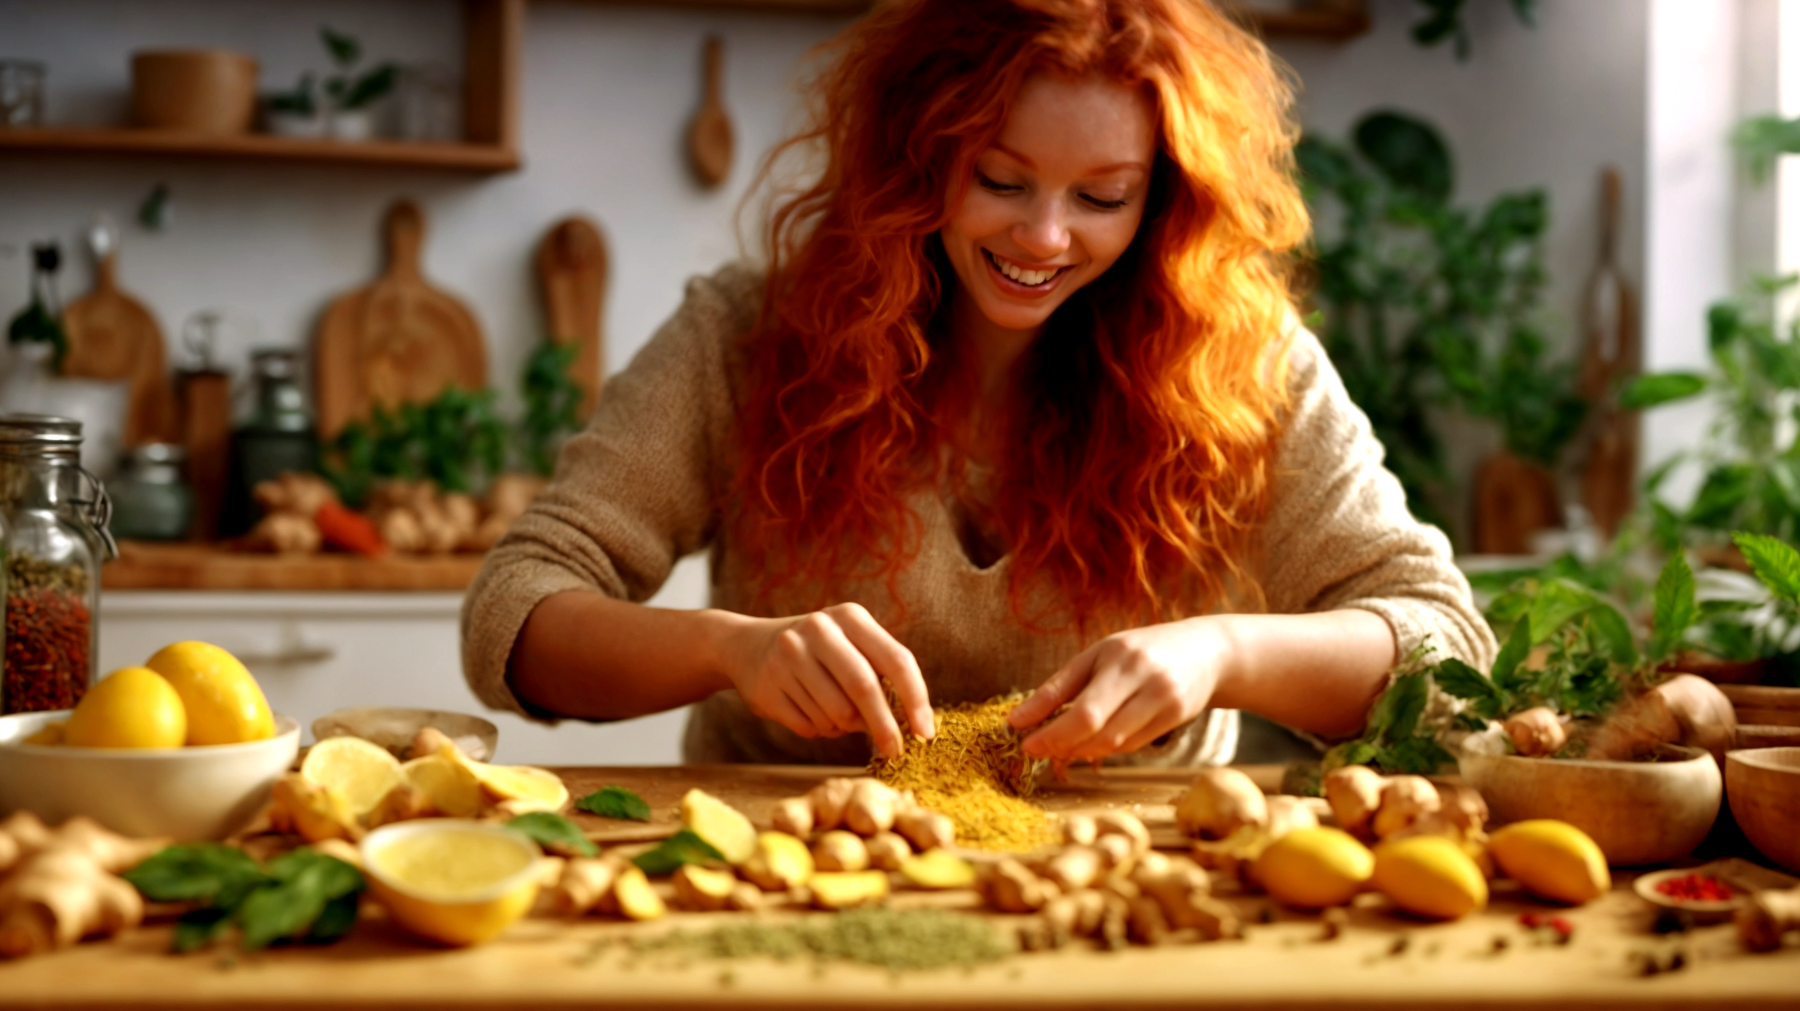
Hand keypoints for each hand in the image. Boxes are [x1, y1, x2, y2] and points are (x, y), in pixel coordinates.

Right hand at [720, 602, 933, 757]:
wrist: (746, 646)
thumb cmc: (818, 652)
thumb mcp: (850, 646)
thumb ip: (881, 675)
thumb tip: (913, 724)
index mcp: (850, 617)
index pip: (897, 660)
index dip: (916, 700)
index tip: (925, 733)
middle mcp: (819, 629)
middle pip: (864, 688)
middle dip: (884, 726)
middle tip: (894, 751)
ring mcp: (789, 655)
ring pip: (836, 713)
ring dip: (845, 727)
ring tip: (836, 715)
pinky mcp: (768, 685)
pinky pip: (809, 726)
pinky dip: (820, 730)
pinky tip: (811, 712)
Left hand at [1007, 617, 1238, 761]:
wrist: (1205, 651)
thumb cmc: (1140, 650)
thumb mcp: (1097, 656)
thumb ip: (1059, 688)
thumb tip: (1017, 720)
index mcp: (1119, 658)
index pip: (1083, 709)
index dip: (1052, 733)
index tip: (1025, 744)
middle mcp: (1145, 679)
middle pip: (1099, 729)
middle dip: (1063, 745)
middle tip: (1039, 750)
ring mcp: (1164, 700)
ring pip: (1116, 743)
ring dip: (1082, 751)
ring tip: (1061, 747)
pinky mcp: (1176, 718)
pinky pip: (1133, 745)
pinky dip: (1106, 748)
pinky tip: (1091, 744)